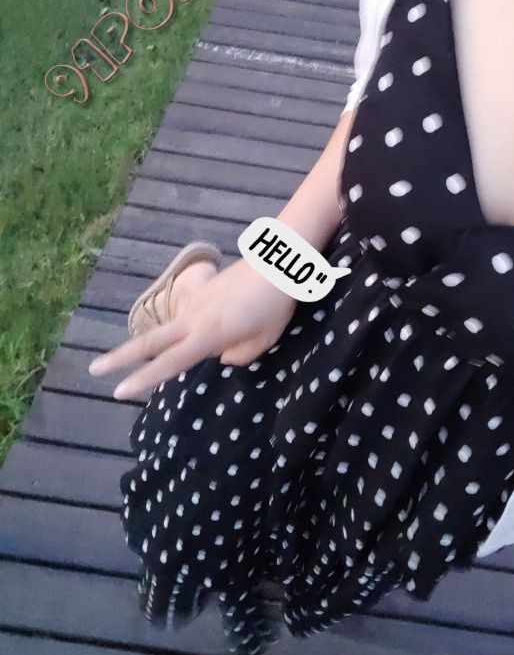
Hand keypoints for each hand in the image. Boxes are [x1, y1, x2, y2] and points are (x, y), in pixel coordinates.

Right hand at [89, 259, 296, 399]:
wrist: (278, 262)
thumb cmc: (275, 304)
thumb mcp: (265, 339)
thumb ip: (240, 355)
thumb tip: (222, 355)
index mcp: (208, 335)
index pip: (169, 363)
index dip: (143, 379)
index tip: (118, 393)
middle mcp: (194, 318)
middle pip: (150, 341)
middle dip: (120, 358)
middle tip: (94, 370)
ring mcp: (195, 301)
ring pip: (165, 328)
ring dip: (146, 344)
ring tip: (128, 358)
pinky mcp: (202, 290)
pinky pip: (185, 316)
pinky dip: (178, 329)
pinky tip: (192, 331)